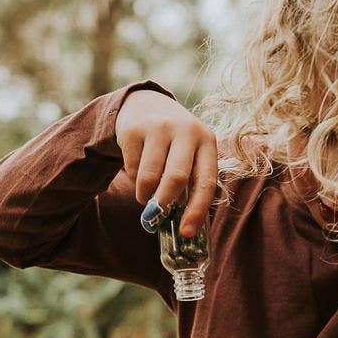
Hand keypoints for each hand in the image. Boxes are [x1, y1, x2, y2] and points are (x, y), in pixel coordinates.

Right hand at [114, 89, 216, 236]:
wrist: (146, 104)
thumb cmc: (175, 142)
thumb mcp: (192, 153)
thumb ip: (192, 184)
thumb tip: (186, 227)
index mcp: (207, 140)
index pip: (206, 180)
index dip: (197, 209)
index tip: (186, 232)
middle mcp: (186, 130)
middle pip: (176, 178)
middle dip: (164, 204)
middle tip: (157, 218)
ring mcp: (158, 127)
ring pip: (149, 177)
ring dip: (145, 196)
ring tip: (146, 196)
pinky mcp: (133, 130)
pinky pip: (131, 169)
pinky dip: (133, 180)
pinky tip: (138, 171)